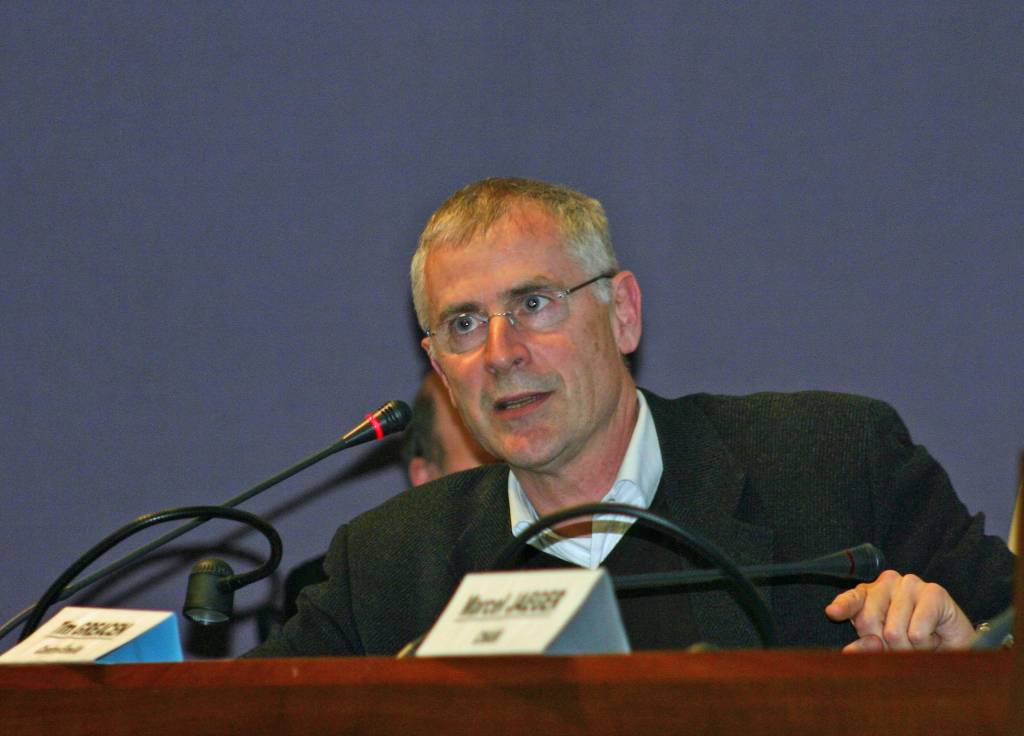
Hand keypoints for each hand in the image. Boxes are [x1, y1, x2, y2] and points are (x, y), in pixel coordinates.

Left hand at [825, 569, 973, 651]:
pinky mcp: (934, 592)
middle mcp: (886, 582)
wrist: (953, 648)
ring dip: (907, 648)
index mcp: (868, 593)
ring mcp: (910, 583)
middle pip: (869, 622)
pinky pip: (917, 632)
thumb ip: (866, 646)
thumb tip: (849, 651)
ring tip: (919, 641)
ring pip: (894, 632)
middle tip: (901, 645)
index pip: (851, 599)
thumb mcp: (884, 646)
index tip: (832, 613)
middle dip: (884, 644)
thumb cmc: (912, 644)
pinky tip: (932, 636)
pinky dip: (924, 644)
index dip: (843, 607)